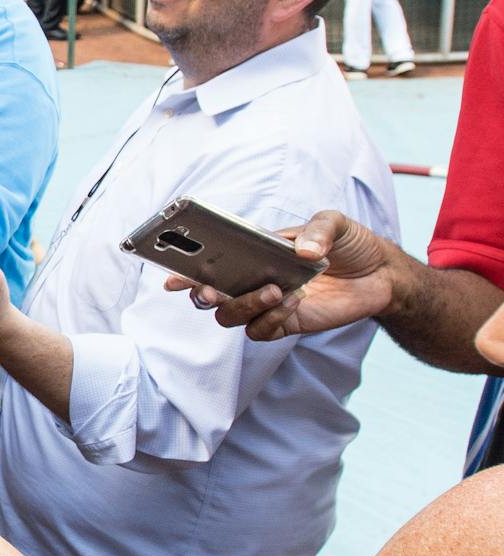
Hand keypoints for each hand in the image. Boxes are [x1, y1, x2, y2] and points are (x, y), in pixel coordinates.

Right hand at [163, 210, 398, 340]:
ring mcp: (265, 304)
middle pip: (209, 296)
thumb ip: (319, 230)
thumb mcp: (335, 224)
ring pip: (230, 317)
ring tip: (274, 291)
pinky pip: (261, 331)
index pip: (209, 262)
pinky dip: (272, 318)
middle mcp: (251, 280)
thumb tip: (303, 251)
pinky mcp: (285, 323)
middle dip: (202, 294)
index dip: (185, 272)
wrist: (382, 273)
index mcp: (251, 253)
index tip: (173, 277)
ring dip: (244, 306)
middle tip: (210, 289)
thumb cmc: (351, 244)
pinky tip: (296, 300)